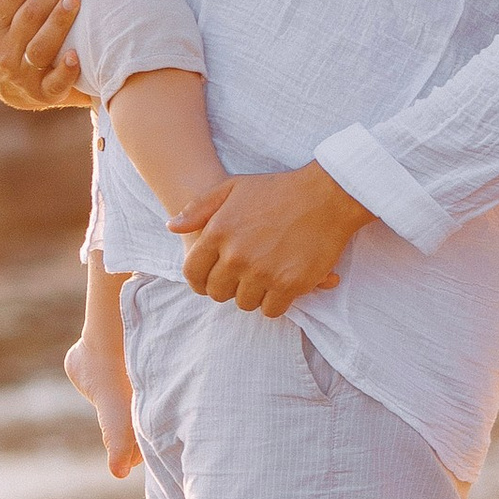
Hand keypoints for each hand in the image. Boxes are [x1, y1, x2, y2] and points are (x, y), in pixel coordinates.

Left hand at [167, 163, 362, 316]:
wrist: (326, 195)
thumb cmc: (278, 189)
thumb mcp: (232, 187)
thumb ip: (199, 207)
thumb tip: (172, 227)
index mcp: (218, 232)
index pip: (193, 273)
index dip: (199, 281)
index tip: (210, 281)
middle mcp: (236, 256)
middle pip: (217, 293)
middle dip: (227, 288)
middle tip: (243, 277)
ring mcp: (262, 272)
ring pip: (244, 303)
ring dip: (252, 295)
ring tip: (264, 278)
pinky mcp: (288, 285)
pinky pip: (271, 310)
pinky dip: (275, 302)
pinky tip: (281, 286)